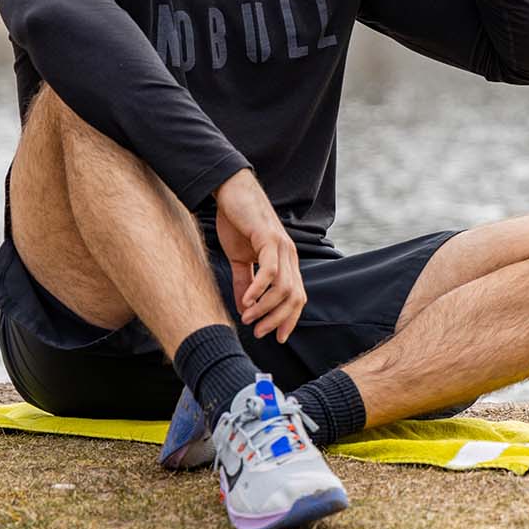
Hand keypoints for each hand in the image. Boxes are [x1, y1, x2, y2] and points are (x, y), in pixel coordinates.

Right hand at [213, 169, 305, 342]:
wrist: (232, 191)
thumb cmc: (237, 222)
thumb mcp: (240, 258)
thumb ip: (244, 283)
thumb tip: (244, 309)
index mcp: (285, 261)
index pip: (297, 296)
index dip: (289, 319)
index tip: (277, 338)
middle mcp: (289, 255)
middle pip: (294, 296)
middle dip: (278, 319)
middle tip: (259, 332)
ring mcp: (281, 246)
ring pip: (283, 287)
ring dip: (265, 307)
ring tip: (248, 318)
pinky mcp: (268, 238)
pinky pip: (269, 269)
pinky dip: (259, 288)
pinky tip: (246, 300)